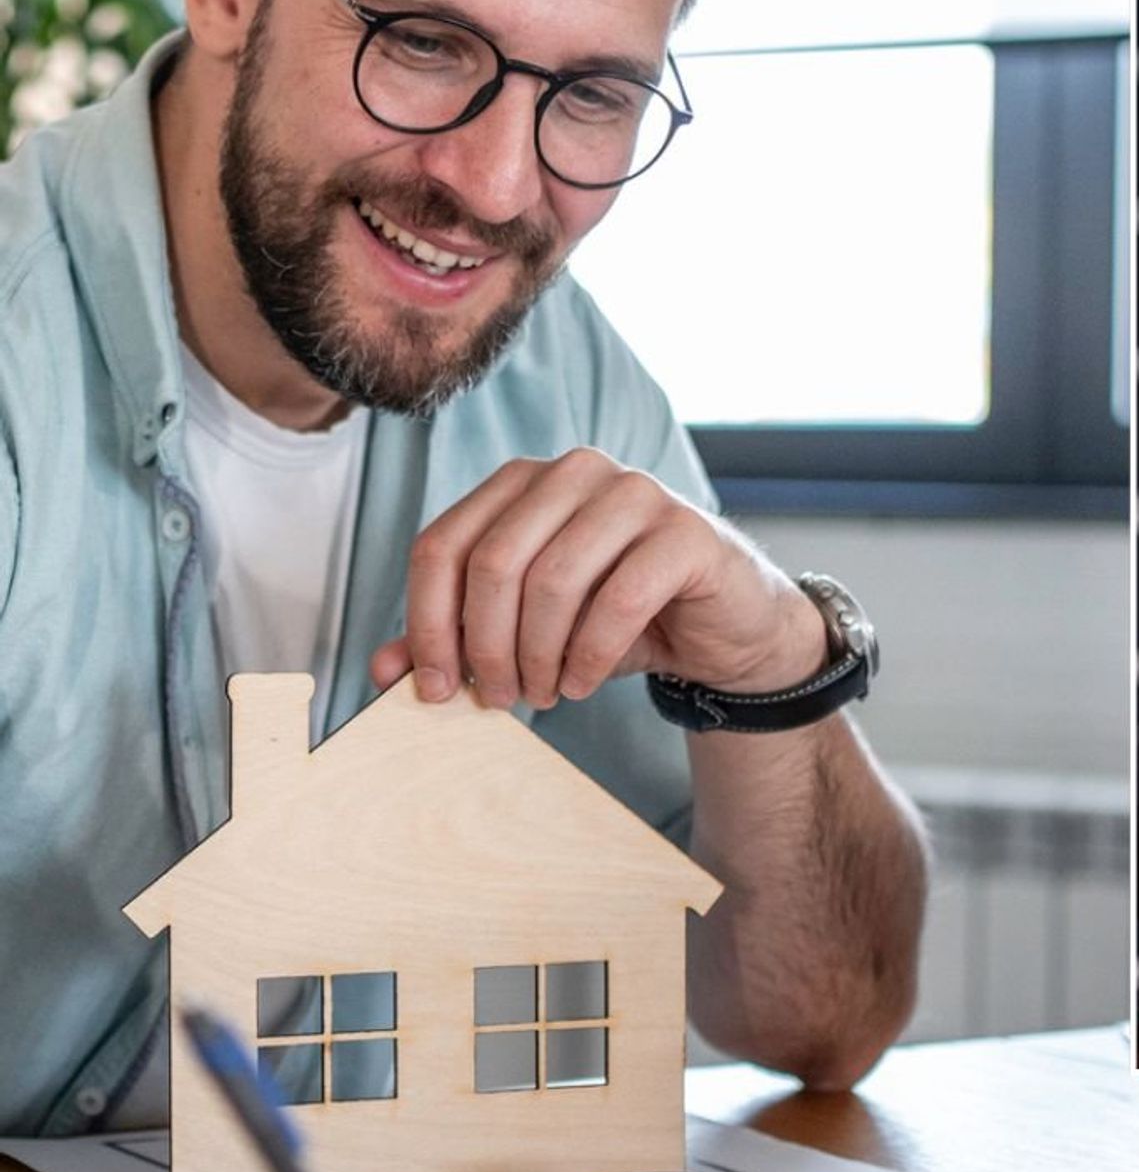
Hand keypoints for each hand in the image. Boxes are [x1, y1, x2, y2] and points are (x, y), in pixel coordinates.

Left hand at [368, 448, 825, 708]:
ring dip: (538, 656)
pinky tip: (583, 683)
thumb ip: (457, 639)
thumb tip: (383, 671)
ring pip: (553, 580)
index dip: (427, 623)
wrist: (723, 627)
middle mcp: (575, 472)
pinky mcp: (686, 531)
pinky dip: (590, 655)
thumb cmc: (618, 621)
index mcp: (523, 482)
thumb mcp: (528, 632)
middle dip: (485, 646)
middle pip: (493, 562)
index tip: (433, 688)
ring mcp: (636, 493)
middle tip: (497, 699)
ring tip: (544, 695)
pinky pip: (619, 599)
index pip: (442, 545)